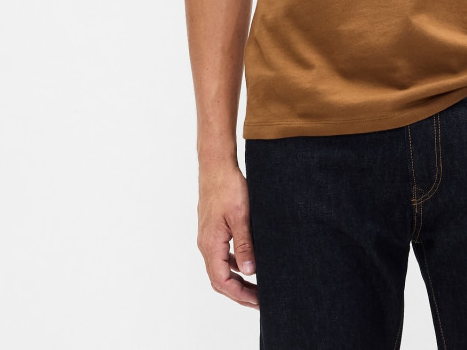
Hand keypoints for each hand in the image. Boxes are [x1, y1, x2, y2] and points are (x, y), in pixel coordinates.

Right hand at [197, 164, 258, 308]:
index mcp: (211, 244)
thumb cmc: (227, 187)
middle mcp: (206, 244)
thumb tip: (250, 272)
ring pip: (221, 268)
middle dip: (239, 293)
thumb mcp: (240, 217)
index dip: (240, 295)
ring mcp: (208, 237)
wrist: (216, 166)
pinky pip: (222, 255)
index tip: (258, 301)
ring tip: (258, 286)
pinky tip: (250, 262)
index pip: (222, 282)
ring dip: (238, 280)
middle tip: (260, 300)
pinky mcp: (213, 230)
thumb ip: (244, 245)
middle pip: (220, 280)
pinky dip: (235, 264)